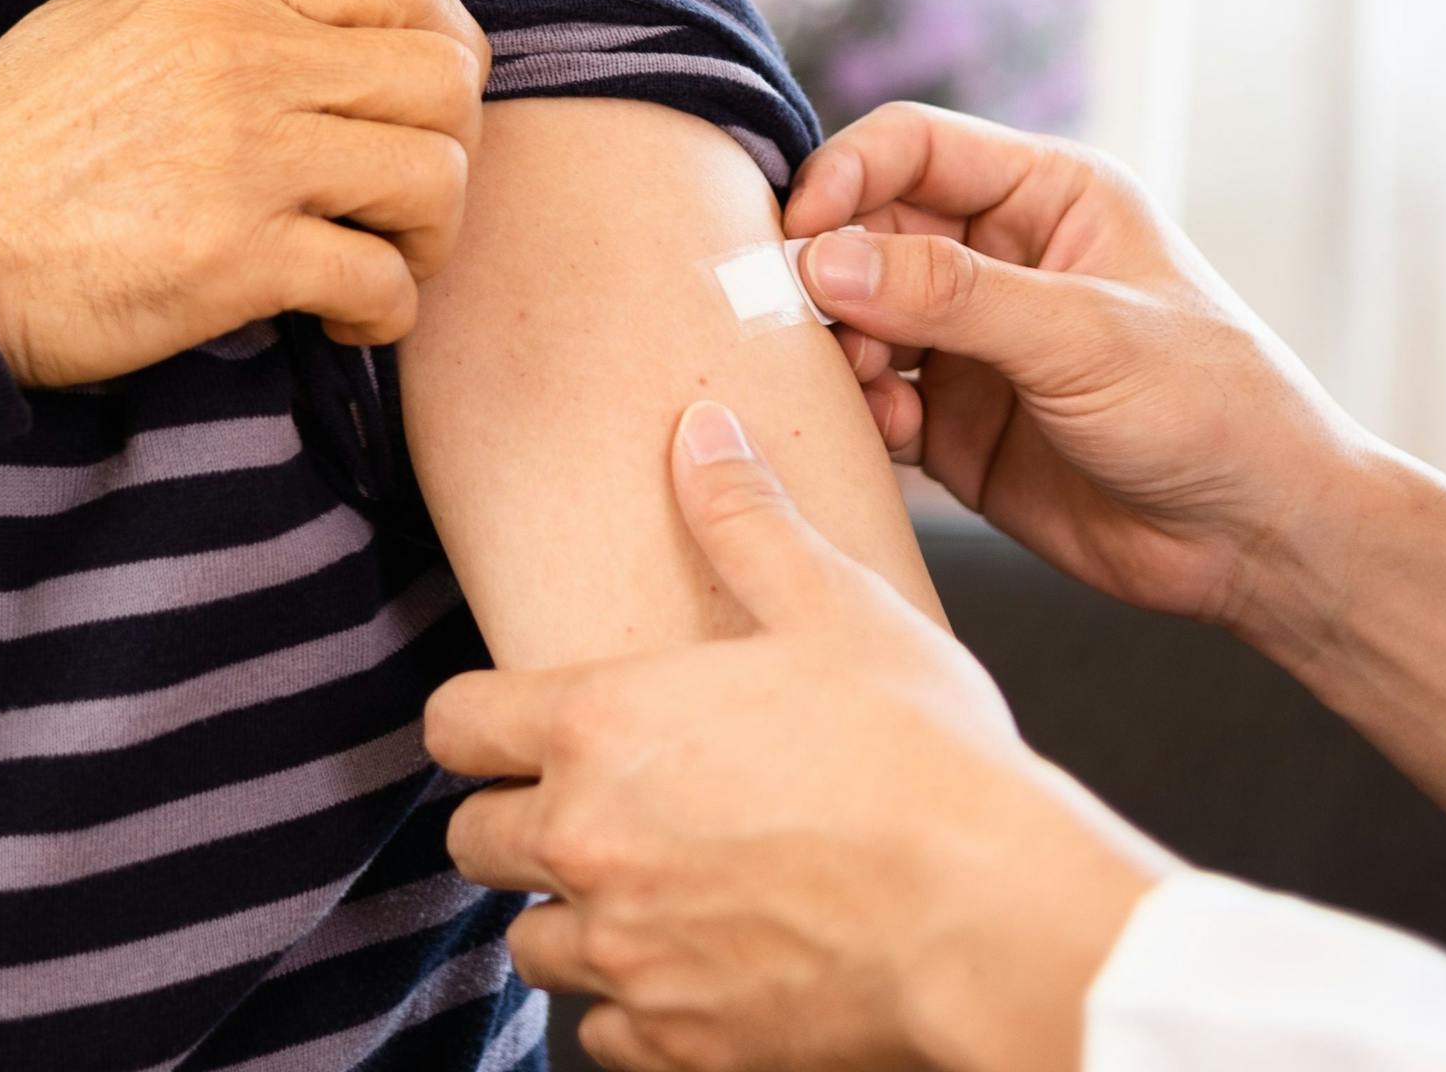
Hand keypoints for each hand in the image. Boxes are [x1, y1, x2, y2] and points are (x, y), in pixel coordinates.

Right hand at [0, 0, 489, 385]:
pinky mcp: (235, 259)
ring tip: (380, 260)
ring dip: (429, 238)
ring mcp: (246, 159)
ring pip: (434, 179)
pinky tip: (338, 317)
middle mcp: (249, 62)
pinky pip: (381, 280)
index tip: (421, 110)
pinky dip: (382, 313)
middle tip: (408, 200)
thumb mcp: (94, 9)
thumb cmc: (5, 137)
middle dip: (454, 149)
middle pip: (446, 82)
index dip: (449, 48)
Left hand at [430, 404, 1165, 1071]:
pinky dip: (634, 1009)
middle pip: (473, 838)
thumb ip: (746, 520)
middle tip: (594, 805)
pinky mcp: (676, 1044)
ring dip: (573, 916)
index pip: (454, 724)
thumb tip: (702, 435)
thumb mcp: (835, 608)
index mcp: (604, 725)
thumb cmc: (923, 760)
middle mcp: (590, 841)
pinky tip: (695, 967)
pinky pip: (602, 1036)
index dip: (476, 721)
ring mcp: (627, 953)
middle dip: (520, 819)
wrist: (991, 915)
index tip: (513, 725)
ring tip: (647, 889)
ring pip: (532, 943)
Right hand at [783, 104, 1374, 653]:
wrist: (1261, 542)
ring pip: (859, 317)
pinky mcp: (959, 425)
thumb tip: (824, 260)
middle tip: (801, 322)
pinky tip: (889, 433)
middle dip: (829, 272)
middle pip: (869, 230)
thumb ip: (952, 294)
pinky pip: (876, 399)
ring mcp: (976, 343)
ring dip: (840, 347)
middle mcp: (1002, 257)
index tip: (798, 235)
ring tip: (866, 386)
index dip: (845, 178)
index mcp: (1048, 195)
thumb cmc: (1214, 408)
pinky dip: (862, 411)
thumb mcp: (1085, 335)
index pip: (913, 147)